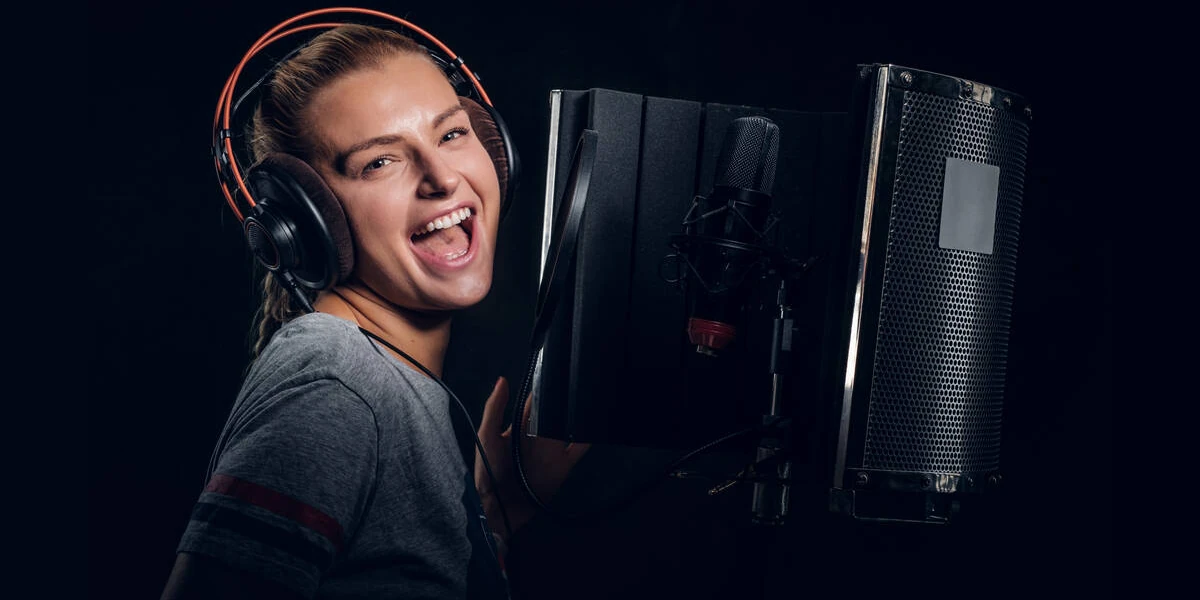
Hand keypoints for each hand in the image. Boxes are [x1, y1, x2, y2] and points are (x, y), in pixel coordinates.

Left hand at [474, 376, 589, 545]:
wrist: (497, 509)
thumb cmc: (486, 471)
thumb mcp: (486, 436)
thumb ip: (494, 408)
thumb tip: (503, 379)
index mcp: (520, 426)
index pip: (537, 400)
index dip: (548, 384)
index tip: (561, 367)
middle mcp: (539, 436)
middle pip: (558, 411)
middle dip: (569, 398)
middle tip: (583, 379)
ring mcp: (552, 451)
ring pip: (571, 426)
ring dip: (581, 415)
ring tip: (593, 397)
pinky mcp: (564, 467)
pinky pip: (580, 449)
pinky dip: (590, 437)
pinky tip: (598, 425)